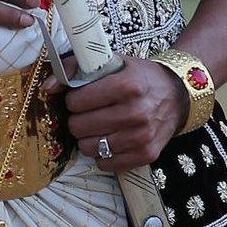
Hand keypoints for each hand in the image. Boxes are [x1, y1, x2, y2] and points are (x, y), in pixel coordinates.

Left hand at [62, 57, 187, 170]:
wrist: (178, 95)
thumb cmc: (140, 78)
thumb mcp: (112, 62)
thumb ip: (75, 68)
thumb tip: (48, 88)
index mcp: (126, 86)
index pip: (77, 101)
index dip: (74, 99)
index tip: (82, 97)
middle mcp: (136, 113)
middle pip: (79, 126)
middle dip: (78, 119)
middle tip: (88, 114)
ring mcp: (141, 137)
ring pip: (89, 148)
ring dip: (87, 138)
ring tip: (98, 127)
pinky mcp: (145, 155)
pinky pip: (105, 164)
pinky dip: (102, 155)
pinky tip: (110, 140)